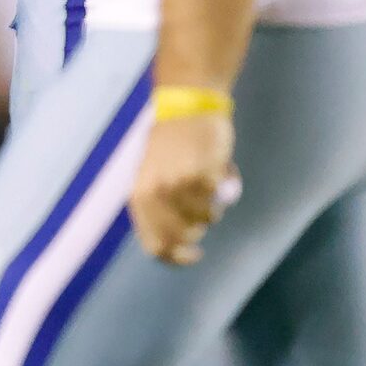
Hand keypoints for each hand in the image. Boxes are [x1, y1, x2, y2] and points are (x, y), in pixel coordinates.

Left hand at [129, 109, 239, 266]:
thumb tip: (181, 242)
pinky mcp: (202, 176)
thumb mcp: (154, 177)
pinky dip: (226, 188)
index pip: (156, 246)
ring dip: (213, 206)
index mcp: (139, 196)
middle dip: (198, 231)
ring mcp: (179, 186)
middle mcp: (155, 194)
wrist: (187, 107)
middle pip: (182, 238)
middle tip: (205, 210)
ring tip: (210, 182)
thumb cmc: (172, 144)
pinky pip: (219, 199)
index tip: (194, 254)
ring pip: (206, 220)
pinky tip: (221, 169)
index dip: (177, 257)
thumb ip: (161, 208)